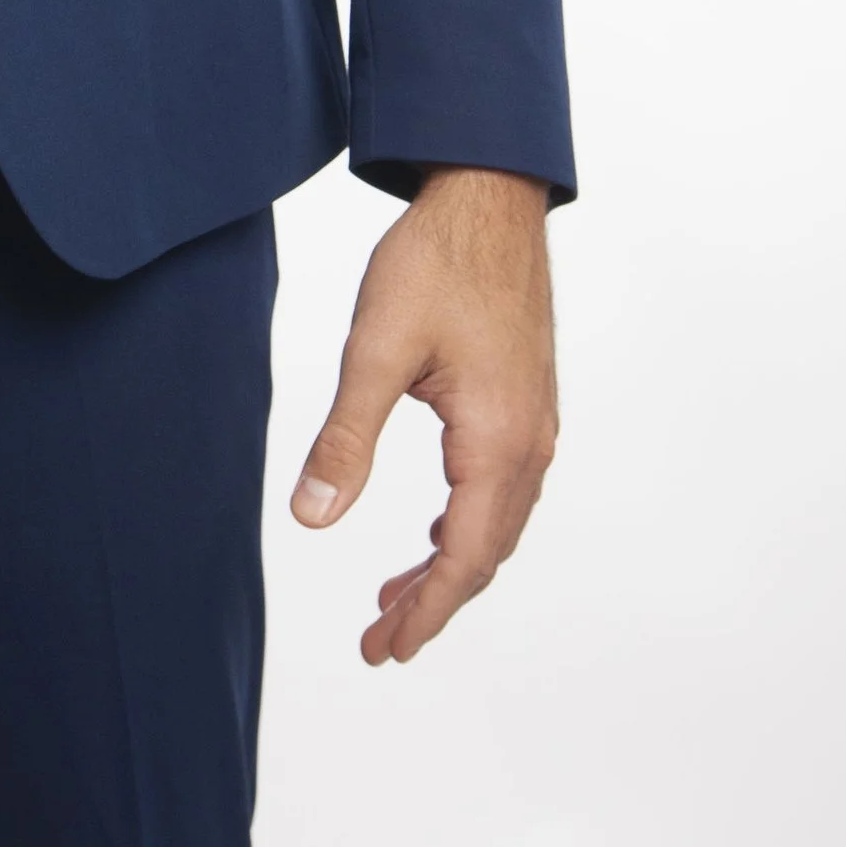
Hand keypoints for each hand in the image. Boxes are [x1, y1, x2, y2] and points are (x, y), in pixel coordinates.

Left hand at [290, 165, 557, 664]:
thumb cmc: (435, 262)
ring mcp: (535, 424)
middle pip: (486, 553)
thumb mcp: (376, 350)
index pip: (465, 558)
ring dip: (448, 565)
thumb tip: (310, 517)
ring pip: (496, 524)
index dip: (425, 612)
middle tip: (379, 642)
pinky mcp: (526, 403)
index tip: (386, 651)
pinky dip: (466, 526)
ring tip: (393, 597)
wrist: (489, 195)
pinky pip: (502, 490)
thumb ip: (345, 438)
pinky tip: (434, 530)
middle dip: (432, 601)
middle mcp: (529, 443)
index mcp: (497, 441)